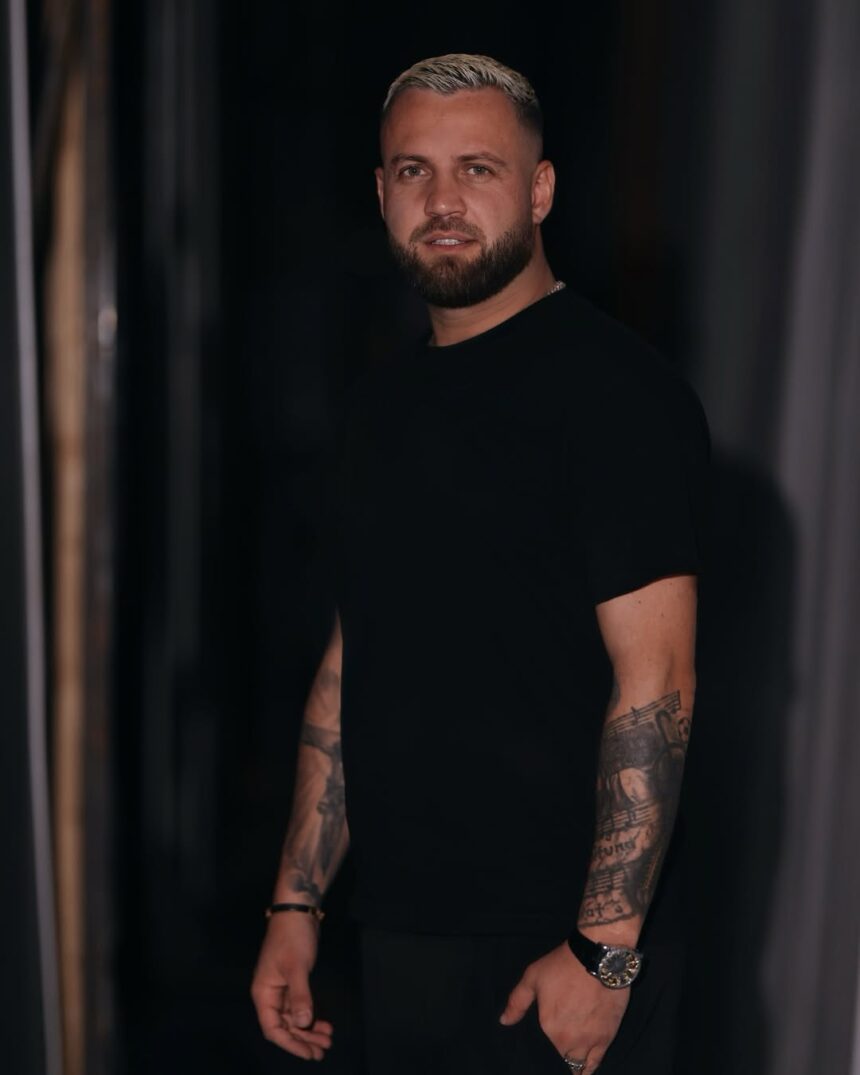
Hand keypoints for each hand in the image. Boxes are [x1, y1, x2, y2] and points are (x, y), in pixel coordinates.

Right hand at [251, 911, 332, 1059]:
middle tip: (323, 1051)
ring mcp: (281, 988)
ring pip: (294, 1018)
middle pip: (284, 1026)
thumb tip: (303, 1024)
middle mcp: (270, 994)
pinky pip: (300, 1006)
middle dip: (302, 1039)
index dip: (290, 1043)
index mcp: (263, 993)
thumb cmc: (293, 938)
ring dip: (309, 1030)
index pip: (273, 1028)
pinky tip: (325, 1024)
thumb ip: (300, 996)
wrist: (297, 912)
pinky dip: (311, 1016)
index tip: (308, 1053)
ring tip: (328, 1040)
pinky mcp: (293, 982)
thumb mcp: (297, 967)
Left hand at [499, 943, 628, 1073]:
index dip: (542, 1056)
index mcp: (549, 1029)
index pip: (543, 1055)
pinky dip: (588, 1068)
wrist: (598, 958)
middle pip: (561, 1062)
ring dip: (572, 1067)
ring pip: (578, 1067)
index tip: (541, 1053)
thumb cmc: (563, 965)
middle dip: (556, 1061)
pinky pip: (596, 1063)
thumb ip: (517, 1002)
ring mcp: (589, 1042)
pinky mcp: (606, 1038)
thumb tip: (504, 1021)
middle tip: (553, 1056)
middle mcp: (569, 1041)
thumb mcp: (533, 977)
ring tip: (568, 1065)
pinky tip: (584, 1069)